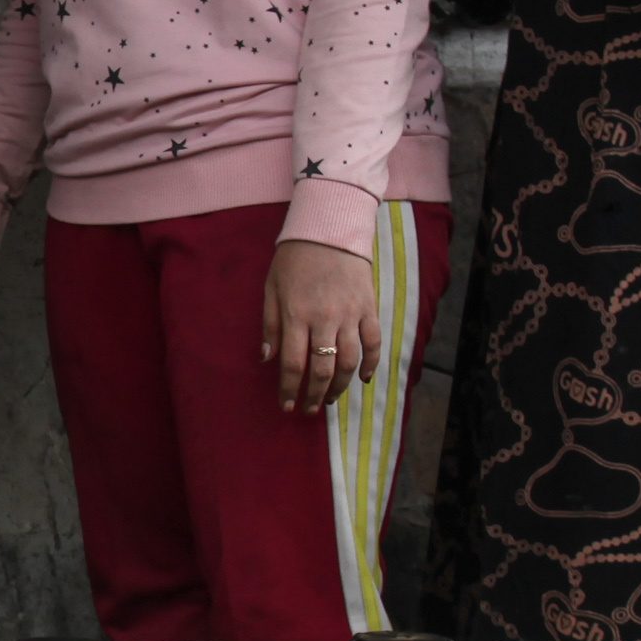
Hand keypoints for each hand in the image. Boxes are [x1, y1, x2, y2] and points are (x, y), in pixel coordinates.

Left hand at [261, 237, 381, 415]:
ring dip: (341, 386)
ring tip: (330, 398)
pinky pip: (374, 342)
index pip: (293, 364)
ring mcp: (350, 314)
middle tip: (308, 409)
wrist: (329, 231)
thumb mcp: (271, 290)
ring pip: (349, 361)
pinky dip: (371, 364)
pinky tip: (363, 379)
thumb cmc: (294, 261)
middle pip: (323, 369)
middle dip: (314, 395)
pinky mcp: (369, 308)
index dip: (290, 389)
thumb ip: (270, 326)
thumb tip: (266, 359)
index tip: (287, 406)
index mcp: (296, 315)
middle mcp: (324, 319)